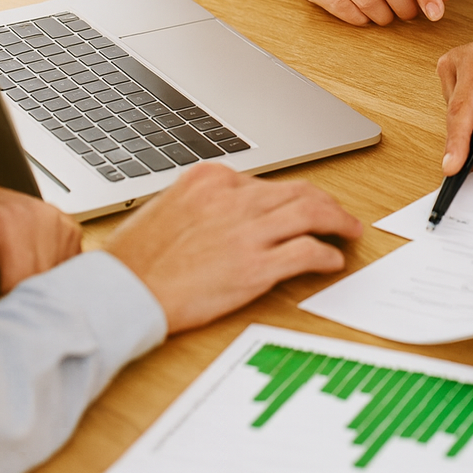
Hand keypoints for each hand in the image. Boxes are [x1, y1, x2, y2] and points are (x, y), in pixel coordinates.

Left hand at [0, 161, 81, 319]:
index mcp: (10, 221)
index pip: (22, 284)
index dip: (3, 310)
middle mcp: (43, 218)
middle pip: (42, 284)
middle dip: (19, 303)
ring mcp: (60, 222)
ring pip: (59, 281)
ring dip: (36, 294)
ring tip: (6, 286)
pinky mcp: (69, 230)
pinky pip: (68, 271)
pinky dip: (49, 282)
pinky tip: (25, 277)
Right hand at [105, 163, 361, 332]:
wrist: (121, 293)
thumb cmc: (134, 260)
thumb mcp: (168, 208)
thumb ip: (204, 202)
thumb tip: (228, 209)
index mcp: (212, 179)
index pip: (268, 182)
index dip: (292, 196)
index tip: (303, 206)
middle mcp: (234, 198)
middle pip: (298, 191)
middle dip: (326, 202)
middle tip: (341, 215)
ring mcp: (247, 231)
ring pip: (312, 213)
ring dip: (338, 221)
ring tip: (350, 230)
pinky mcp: (255, 267)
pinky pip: (306, 252)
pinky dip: (327, 253)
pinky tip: (332, 260)